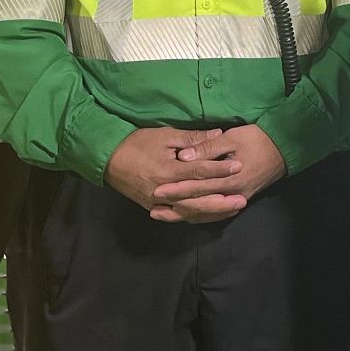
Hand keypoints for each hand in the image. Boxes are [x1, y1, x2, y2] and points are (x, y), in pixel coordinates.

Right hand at [104, 127, 232, 210]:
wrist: (107, 159)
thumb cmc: (137, 143)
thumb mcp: (164, 135)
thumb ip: (192, 138)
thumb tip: (218, 133)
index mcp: (168, 170)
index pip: (199, 171)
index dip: (220, 169)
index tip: (239, 166)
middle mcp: (164, 190)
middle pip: (197, 199)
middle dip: (221, 200)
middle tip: (242, 199)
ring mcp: (158, 203)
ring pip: (189, 212)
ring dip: (211, 212)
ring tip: (231, 210)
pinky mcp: (153, 208)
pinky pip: (177, 216)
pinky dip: (194, 217)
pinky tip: (210, 217)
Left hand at [148, 125, 289, 222]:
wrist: (285, 148)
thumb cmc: (258, 139)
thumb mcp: (233, 137)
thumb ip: (207, 148)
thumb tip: (184, 157)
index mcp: (229, 179)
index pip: (198, 187)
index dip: (177, 190)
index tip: (157, 191)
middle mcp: (232, 194)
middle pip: (199, 204)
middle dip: (175, 205)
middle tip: (153, 206)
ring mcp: (237, 199)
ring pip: (207, 213)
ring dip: (184, 215)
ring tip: (163, 215)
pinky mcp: (240, 199)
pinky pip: (217, 214)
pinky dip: (200, 216)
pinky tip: (187, 215)